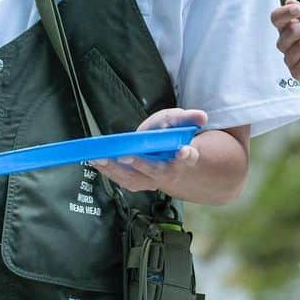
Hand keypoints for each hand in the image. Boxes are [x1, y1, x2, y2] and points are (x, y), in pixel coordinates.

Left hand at [89, 108, 206, 193]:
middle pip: (156, 172)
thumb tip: (202, 117)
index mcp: (185, 158)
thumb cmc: (175, 138)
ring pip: (136, 179)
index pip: (188, 157)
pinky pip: (124, 180)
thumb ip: (190, 118)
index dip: (186, 155)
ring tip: (100, 159)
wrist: (171, 163)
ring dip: (117, 170)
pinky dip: (110, 172)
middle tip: (125, 156)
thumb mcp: (183, 123)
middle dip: (141, 164)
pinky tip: (97, 162)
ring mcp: (152, 180)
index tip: (184, 151)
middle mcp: (169, 173)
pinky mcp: (138, 182)